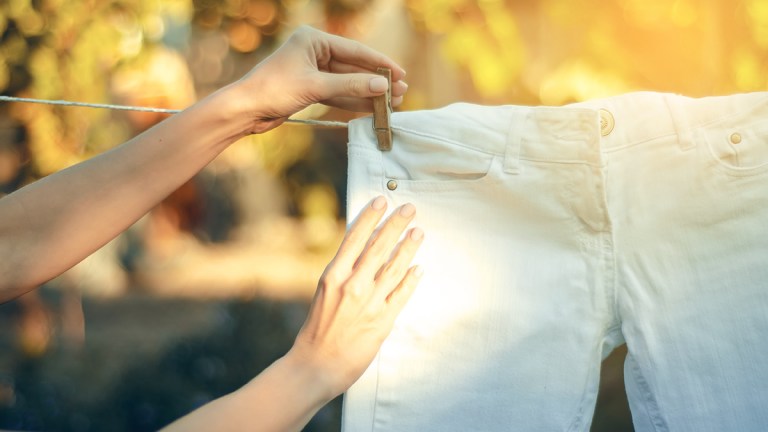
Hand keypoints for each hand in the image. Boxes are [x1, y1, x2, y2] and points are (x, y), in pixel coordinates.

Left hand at [231, 26, 407, 133]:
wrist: (245, 110)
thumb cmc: (273, 90)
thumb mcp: (315, 86)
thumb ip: (350, 85)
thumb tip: (382, 85)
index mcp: (313, 40)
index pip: (355, 51)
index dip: (379, 63)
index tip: (400, 73)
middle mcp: (314, 52)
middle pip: (353, 67)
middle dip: (376, 81)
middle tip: (401, 92)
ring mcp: (313, 71)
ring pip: (347, 82)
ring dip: (368, 93)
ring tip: (391, 103)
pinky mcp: (310, 89)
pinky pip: (337, 93)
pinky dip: (353, 101)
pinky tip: (371, 108)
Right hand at [287, 196, 422, 397]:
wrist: (316, 365)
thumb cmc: (318, 329)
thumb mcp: (324, 292)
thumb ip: (344, 272)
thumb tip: (363, 249)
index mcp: (333, 275)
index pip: (354, 238)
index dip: (370, 216)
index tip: (382, 200)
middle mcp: (351, 285)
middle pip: (379, 247)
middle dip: (395, 225)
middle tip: (409, 208)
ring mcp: (368, 303)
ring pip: (394, 268)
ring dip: (408, 248)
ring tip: (418, 232)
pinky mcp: (382, 321)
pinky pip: (401, 295)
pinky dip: (411, 280)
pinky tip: (419, 268)